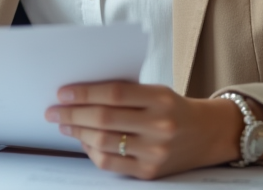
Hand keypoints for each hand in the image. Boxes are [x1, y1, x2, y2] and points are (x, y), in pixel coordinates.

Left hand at [45, 81, 241, 179]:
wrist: (208, 134)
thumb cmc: (174, 108)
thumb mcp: (156, 91)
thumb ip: (124, 93)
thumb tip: (80, 95)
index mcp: (161, 99)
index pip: (114, 93)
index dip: (84, 93)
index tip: (62, 93)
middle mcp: (159, 126)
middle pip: (104, 119)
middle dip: (72, 115)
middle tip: (54, 111)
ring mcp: (155, 152)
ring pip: (103, 143)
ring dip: (77, 133)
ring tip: (65, 126)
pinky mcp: (150, 172)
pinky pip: (111, 164)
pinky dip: (92, 152)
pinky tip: (84, 142)